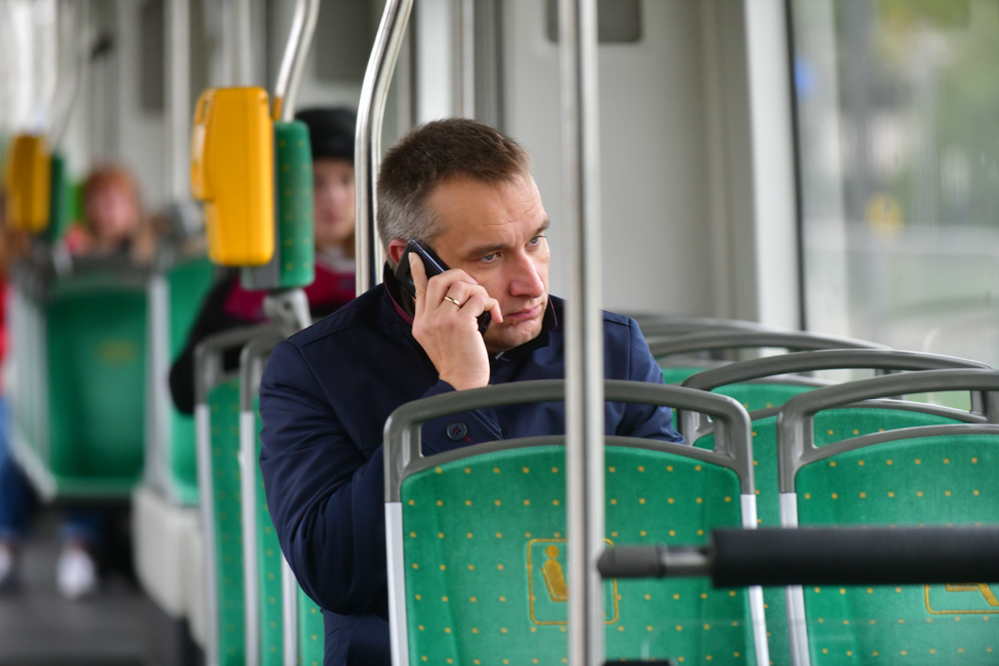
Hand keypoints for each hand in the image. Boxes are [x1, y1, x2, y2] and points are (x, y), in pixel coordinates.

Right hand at [409, 253, 502, 389]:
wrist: (461, 385)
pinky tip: (494, 315)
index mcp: (421, 323)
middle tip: (473, 288)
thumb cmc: (456, 364)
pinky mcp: (461, 323)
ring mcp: (443, 320)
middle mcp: (428, 319)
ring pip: (462, 286)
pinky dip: (490, 303)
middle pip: (440, 279)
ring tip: (485, 307)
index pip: (419, 289)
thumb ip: (439, 318)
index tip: (415, 255)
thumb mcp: (438, 340)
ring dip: (479, 292)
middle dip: (460, 276)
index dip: (418, 270)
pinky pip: (478, 299)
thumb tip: (452, 297)